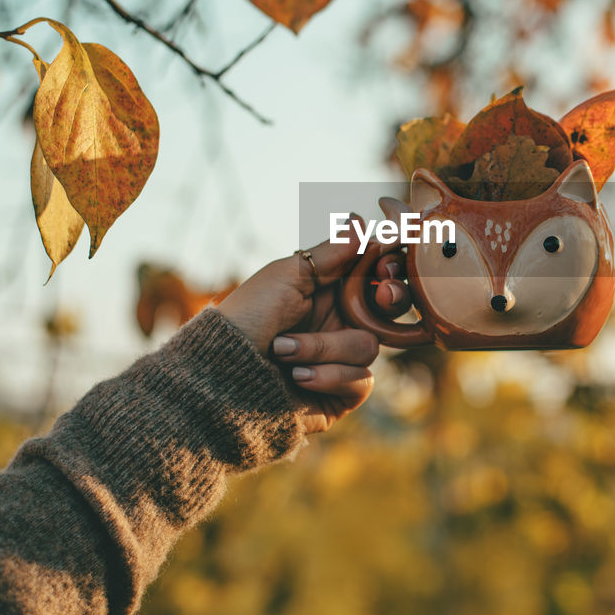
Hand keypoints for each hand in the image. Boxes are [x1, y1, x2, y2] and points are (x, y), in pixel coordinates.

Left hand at [216, 228, 410, 434]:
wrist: (221, 374)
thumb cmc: (247, 317)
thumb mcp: (286, 276)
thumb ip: (330, 253)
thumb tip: (362, 221)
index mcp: (330, 290)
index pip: (377, 276)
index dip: (389, 271)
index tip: (385, 269)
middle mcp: (340, 323)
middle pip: (392, 308)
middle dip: (391, 299)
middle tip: (383, 295)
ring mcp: (342, 359)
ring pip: (368, 346)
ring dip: (324, 347)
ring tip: (283, 350)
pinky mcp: (340, 393)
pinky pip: (360, 380)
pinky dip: (328, 376)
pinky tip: (297, 376)